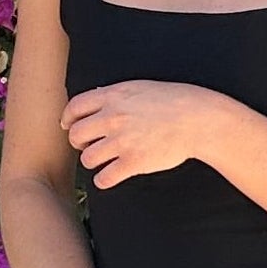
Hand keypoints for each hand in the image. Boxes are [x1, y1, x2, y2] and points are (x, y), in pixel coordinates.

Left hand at [63, 79, 225, 189]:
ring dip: (93, 161)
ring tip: (103, 160)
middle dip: (79, 143)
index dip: (68, 119)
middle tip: (88, 146)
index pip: (75, 108)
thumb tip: (94, 102)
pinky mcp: (134, 162)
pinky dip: (103, 180)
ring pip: (87, 158)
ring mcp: (123, 141)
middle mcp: (113, 117)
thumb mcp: (139, 88)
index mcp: (114, 97)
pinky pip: (104, 178)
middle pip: (76, 135)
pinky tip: (110, 176)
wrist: (197, 119)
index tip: (70, 126)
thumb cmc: (172, 101)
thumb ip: (115, 96)